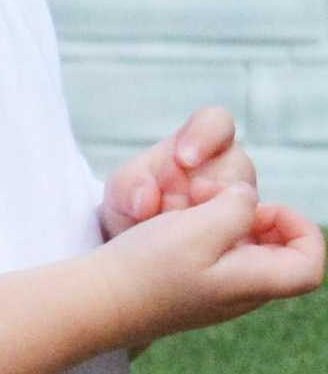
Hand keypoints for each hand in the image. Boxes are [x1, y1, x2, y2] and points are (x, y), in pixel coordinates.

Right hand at [97, 180, 326, 344]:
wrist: (92, 304)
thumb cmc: (145, 269)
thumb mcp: (199, 226)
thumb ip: (238, 207)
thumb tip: (247, 201)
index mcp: (253, 284)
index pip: (310, 265)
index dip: (301, 230)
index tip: (263, 210)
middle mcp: (240, 295)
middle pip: (279, 255)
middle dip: (259, 218)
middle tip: (223, 201)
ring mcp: (214, 297)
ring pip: (245, 254)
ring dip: (228, 224)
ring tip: (193, 209)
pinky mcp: (188, 293)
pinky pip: (216, 261)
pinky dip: (205, 237)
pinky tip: (174, 227)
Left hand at [102, 106, 252, 240]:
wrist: (138, 241)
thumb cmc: (134, 201)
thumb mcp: (122, 191)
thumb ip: (130, 187)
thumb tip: (146, 200)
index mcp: (203, 140)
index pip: (216, 122)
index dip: (205, 136)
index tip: (183, 159)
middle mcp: (232, 167)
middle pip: (235, 168)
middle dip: (197, 191)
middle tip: (167, 208)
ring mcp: (246, 200)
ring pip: (243, 205)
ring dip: (202, 221)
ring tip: (169, 231)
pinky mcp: (251, 232)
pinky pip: (247, 236)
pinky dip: (215, 244)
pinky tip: (189, 251)